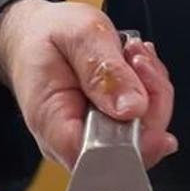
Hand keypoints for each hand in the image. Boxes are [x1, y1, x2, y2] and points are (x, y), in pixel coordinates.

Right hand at [0, 0, 176, 169]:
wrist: (36, 33)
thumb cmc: (48, 34)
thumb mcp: (78, 35)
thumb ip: (104, 70)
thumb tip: (133, 108)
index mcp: (54, 124)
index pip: (103, 158)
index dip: (138, 137)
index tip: (142, 96)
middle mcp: (73, 143)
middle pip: (133, 148)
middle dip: (151, 102)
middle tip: (136, 60)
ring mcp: (93, 140)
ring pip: (146, 135)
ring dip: (152, 92)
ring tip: (132, 56)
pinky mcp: (110, 133)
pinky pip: (145, 124)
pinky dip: (150, 94)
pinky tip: (135, 68)